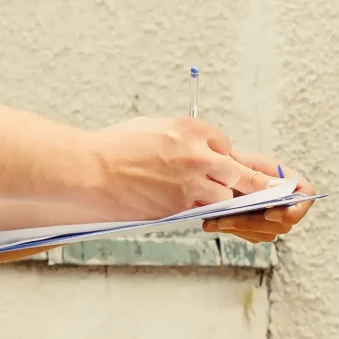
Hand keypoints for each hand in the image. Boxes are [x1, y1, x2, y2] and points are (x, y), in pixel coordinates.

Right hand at [85, 117, 273, 218]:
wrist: (92, 169)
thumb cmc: (115, 148)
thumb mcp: (154, 128)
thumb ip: (182, 138)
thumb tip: (198, 145)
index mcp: (191, 129)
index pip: (225, 145)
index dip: (220, 156)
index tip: (218, 163)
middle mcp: (197, 154)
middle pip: (236, 171)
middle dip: (234, 179)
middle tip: (246, 185)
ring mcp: (192, 181)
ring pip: (224, 195)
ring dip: (216, 197)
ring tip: (197, 195)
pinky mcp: (182, 204)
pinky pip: (204, 210)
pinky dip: (199, 209)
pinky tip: (187, 204)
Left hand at [205, 150, 316, 243]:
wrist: (205, 168)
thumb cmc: (220, 159)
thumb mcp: (234, 162)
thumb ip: (255, 176)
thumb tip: (278, 188)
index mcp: (280, 176)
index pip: (306, 194)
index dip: (295, 208)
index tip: (269, 214)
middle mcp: (279, 196)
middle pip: (286, 221)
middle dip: (258, 224)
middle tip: (229, 220)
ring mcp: (270, 212)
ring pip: (270, 232)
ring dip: (244, 229)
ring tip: (217, 221)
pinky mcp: (256, 224)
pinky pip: (254, 236)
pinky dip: (236, 231)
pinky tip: (215, 223)